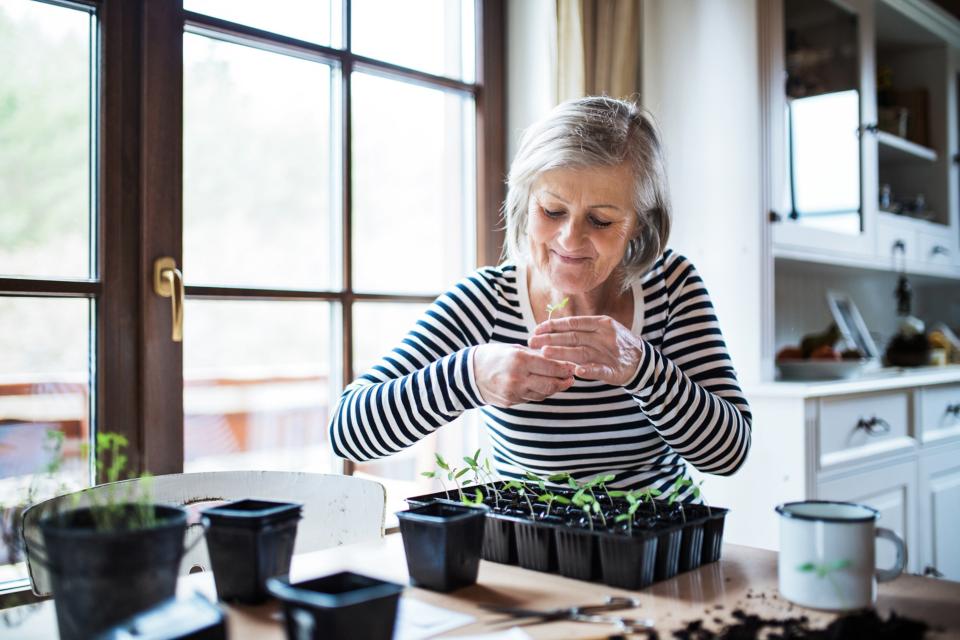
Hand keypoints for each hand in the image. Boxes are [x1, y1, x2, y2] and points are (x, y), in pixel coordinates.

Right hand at [472, 344, 575, 406]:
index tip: (573, 366)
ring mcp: (514, 392)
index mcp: (519, 360)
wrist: (468, 373)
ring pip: (542, 393)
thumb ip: (534, 355)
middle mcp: (518, 378)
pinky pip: (531, 398)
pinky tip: (544, 386)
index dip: (564, 367)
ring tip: (561, 383)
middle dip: (564, 382)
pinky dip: (540, 393)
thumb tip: (556, 358)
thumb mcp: (513, 349)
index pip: (550, 366)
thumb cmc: (493, 356)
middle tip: (572, 378)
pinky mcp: (511, 402)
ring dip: (554, 389)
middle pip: (550, 384)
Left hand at [528, 315, 643, 386]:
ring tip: (545, 354)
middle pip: (573, 336)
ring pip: (582, 352)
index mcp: (600, 323)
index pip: (573, 323)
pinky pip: (599, 370)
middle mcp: (604, 335)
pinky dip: (588, 371)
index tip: (536, 329)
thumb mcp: (602, 330)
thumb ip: (582, 329)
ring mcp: (609, 353)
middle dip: (551, 339)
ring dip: (563, 353)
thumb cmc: (616, 344)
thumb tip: (553, 328)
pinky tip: (576, 372)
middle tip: (532, 341)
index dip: (553, 326)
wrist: (643, 360)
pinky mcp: (614, 370)